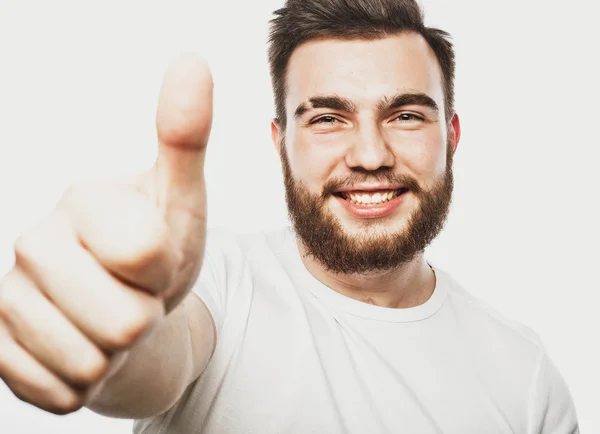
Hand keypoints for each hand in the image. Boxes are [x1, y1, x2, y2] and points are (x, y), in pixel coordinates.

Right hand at [0, 53, 212, 413]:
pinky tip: (83, 344)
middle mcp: (30, 244)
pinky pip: (62, 394)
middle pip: (122, 322)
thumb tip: (191, 61)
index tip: (153, 256)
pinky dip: (89, 381)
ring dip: (115, 351)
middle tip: (134, 293)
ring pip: (90, 365)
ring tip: (110, 317)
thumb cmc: (160, 248)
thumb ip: (185, 136)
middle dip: (143, 317)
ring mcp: (7, 302)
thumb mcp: (182, 198)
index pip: (144, 255)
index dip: (164, 269)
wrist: (128, 302)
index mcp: (80, 200)